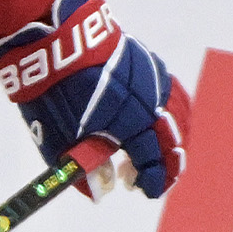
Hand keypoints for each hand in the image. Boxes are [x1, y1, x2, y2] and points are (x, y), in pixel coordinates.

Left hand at [0, 0, 190, 198]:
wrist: (53, 39)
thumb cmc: (54, 93)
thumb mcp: (61, 141)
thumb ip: (84, 170)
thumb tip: (100, 192)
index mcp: (133, 125)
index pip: (154, 161)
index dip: (152, 180)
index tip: (145, 190)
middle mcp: (151, 104)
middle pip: (173, 140)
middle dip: (167, 163)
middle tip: (149, 175)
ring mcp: (154, 80)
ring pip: (179, 114)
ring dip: (174, 137)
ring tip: (160, 149)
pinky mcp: (148, 62)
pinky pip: (172, 92)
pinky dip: (172, 111)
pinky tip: (159, 117)